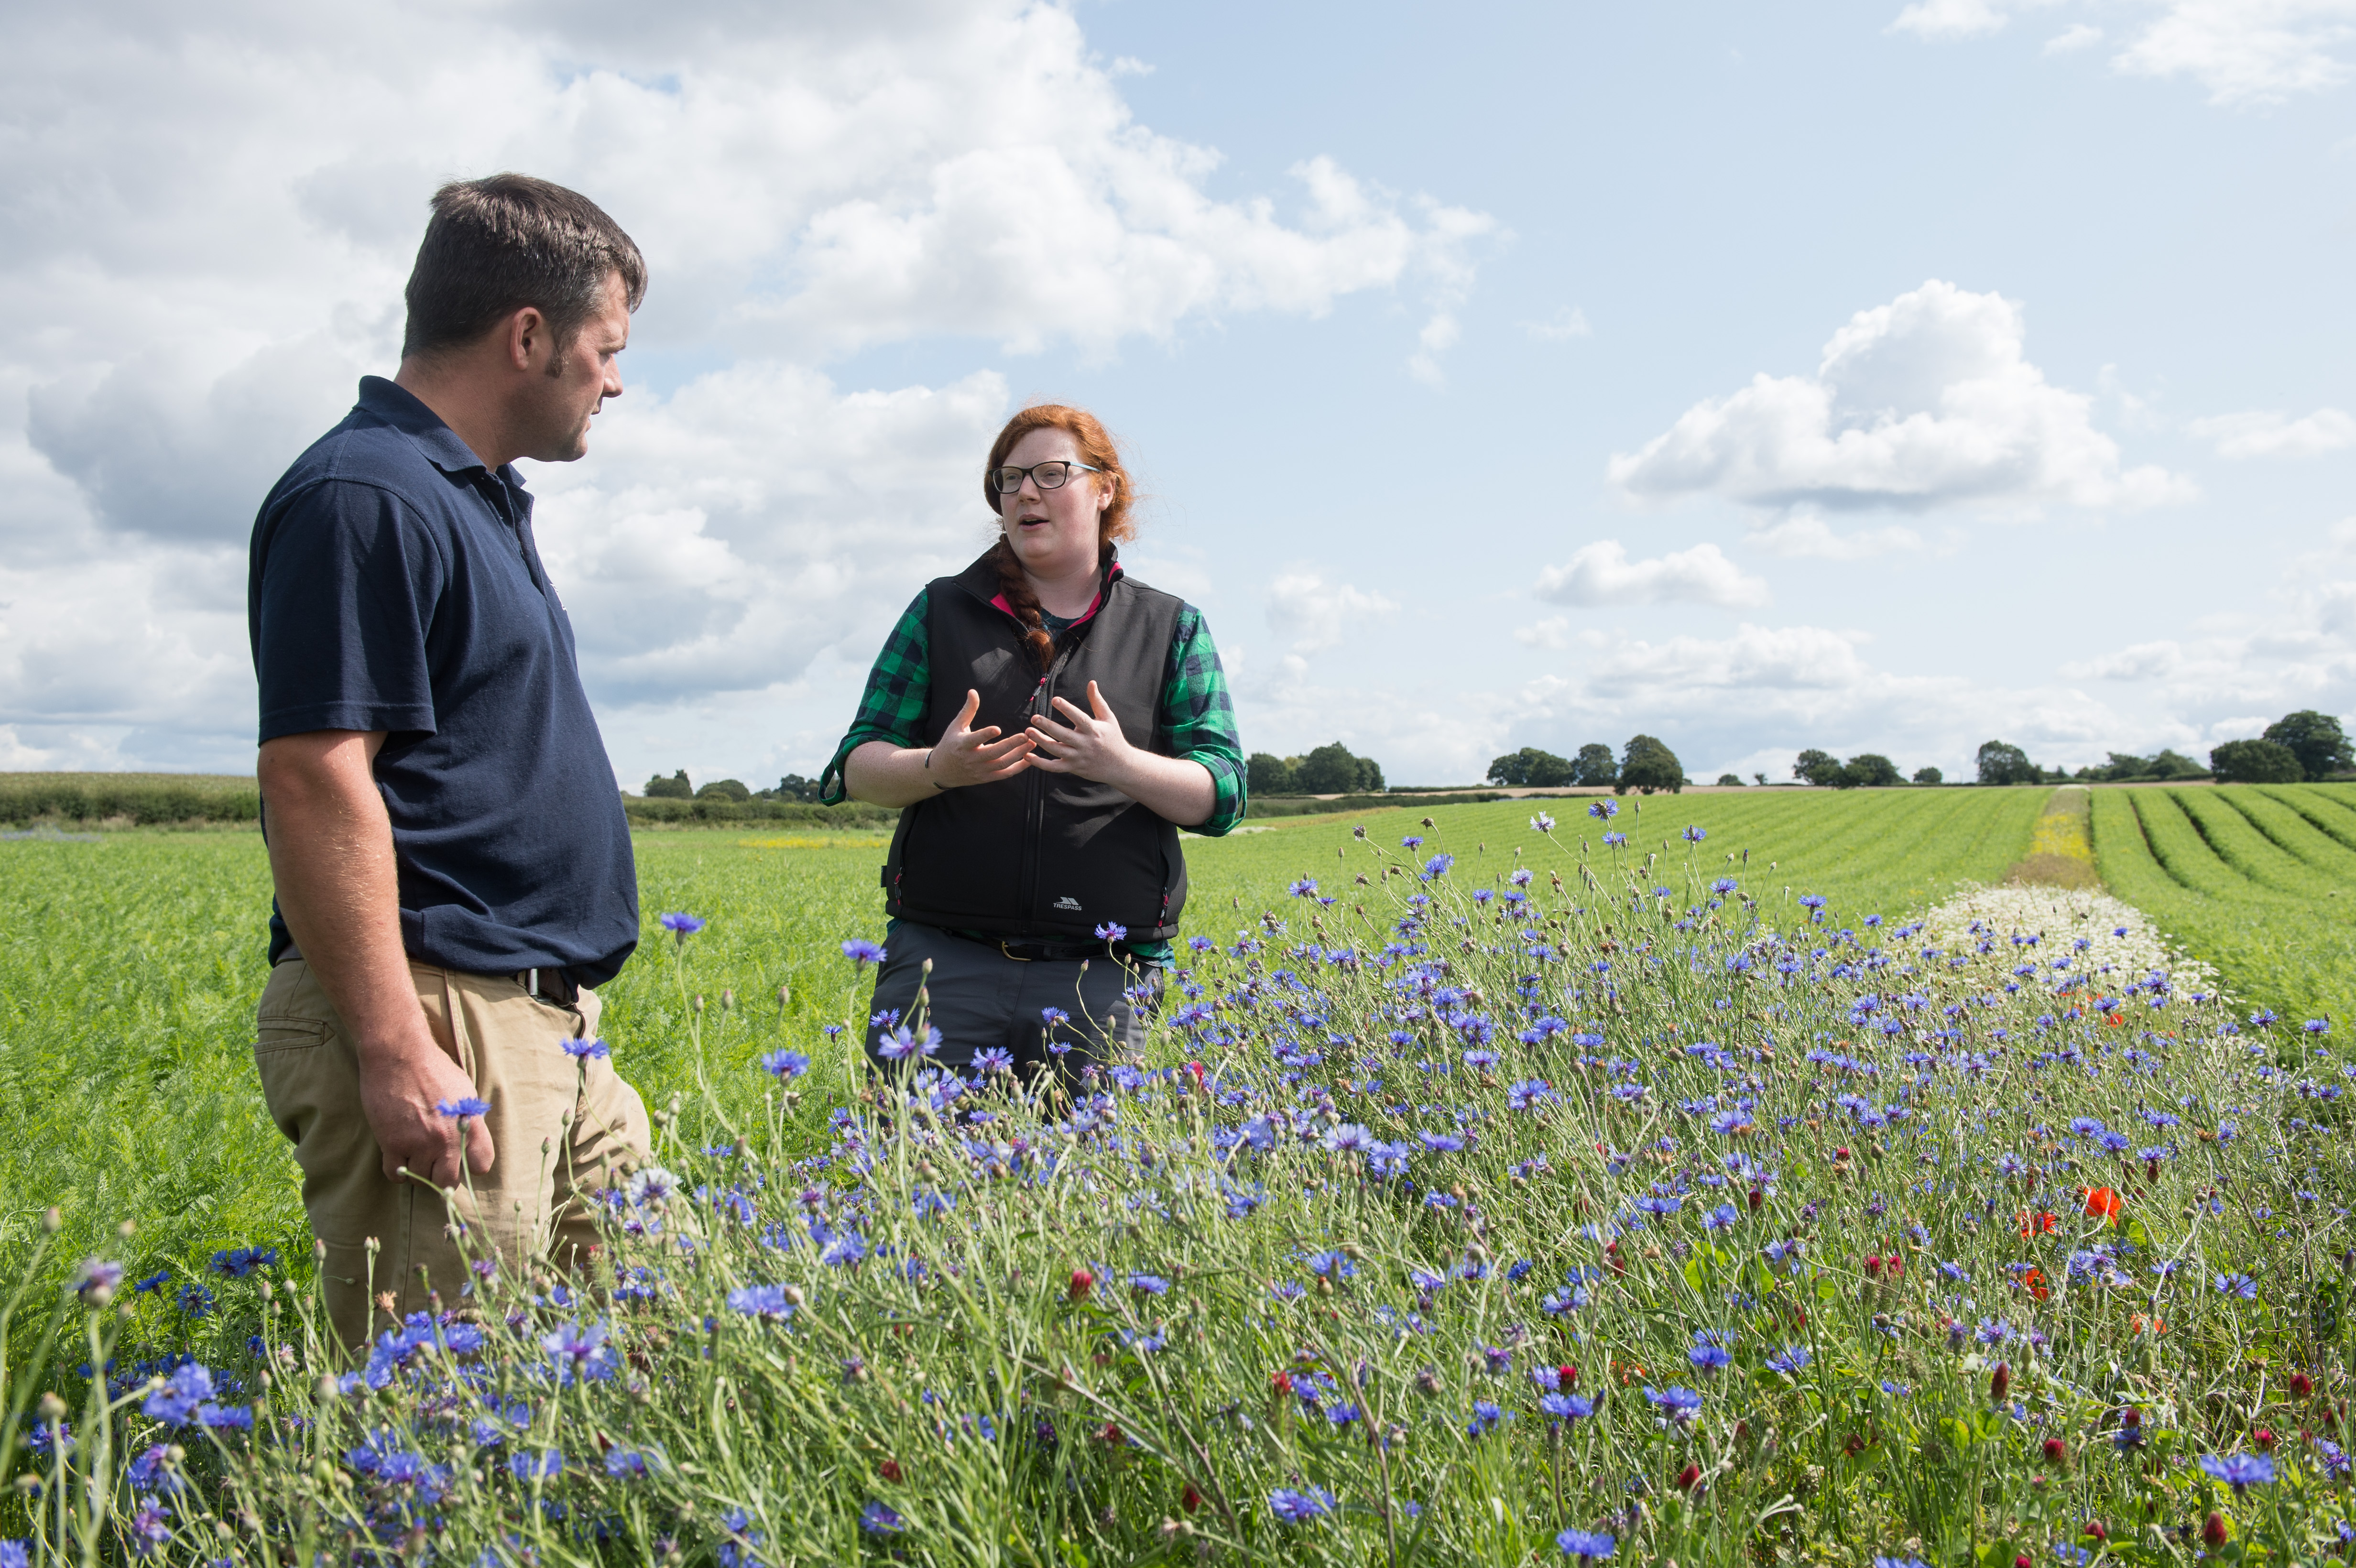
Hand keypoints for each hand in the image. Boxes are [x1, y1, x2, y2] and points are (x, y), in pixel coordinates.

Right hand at [357, 1031, 494, 1186]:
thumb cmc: (434, 1068)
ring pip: (421, 1180)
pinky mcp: (392, 1143)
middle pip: (448, 1181)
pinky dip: (398, 1171)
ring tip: (416, 1156)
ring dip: (418, 1172)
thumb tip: (470, 1143)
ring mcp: (419, 1143)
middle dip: (442, 1177)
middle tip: (435, 1165)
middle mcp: (447, 1138)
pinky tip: (400, 1158)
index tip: (462, 1160)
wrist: (400, 1055)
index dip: (472, 1166)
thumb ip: (470, 1120)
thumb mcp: (465, 1092)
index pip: (481, 1165)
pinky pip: (396, 1174)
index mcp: (470, 1124)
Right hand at [928, 688, 1035, 787]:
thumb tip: (973, 691)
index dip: (985, 735)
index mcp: (962, 744)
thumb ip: (967, 710)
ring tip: (1032, 743)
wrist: (942, 771)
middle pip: (993, 753)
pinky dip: (1018, 768)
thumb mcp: (956, 726)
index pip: (974, 740)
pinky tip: (1029, 759)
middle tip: (1026, 735)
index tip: (998, 728)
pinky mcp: (986, 778)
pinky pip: (1004, 774)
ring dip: (1018, 755)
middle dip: (1011, 745)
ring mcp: (979, 770)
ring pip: (1001, 764)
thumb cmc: (950, 744)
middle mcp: (971, 759)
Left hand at [1026, 680, 1136, 786]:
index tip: (1055, 700)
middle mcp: (1086, 745)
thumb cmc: (1113, 739)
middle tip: (1034, 717)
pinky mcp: (1073, 768)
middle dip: (1048, 726)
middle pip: (1064, 736)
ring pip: (1057, 751)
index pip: (1080, 718)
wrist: (1121, 766)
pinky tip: (1028, 756)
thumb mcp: (1108, 718)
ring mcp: (1079, 758)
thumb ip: (1097, 701)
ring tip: (1028, 732)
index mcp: (1094, 731)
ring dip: (1041, 742)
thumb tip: (1091, 682)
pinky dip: (1040, 764)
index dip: (1067, 709)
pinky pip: (1054, 767)